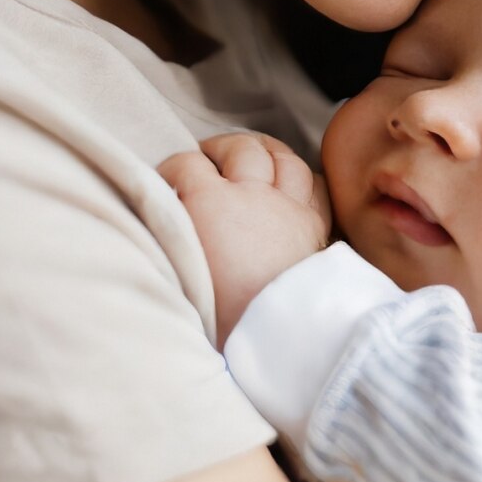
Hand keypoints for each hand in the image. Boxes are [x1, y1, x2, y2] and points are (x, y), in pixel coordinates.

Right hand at [158, 133, 331, 345]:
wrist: (277, 333)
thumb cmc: (220, 313)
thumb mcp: (179, 271)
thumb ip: (172, 236)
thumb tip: (166, 221)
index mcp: (210, 204)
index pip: (187, 164)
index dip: (174, 168)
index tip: (168, 182)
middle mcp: (252, 194)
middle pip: (239, 148)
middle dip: (220, 148)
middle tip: (209, 160)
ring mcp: (287, 206)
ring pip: (281, 157)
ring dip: (264, 151)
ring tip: (253, 156)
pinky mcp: (314, 224)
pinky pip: (314, 184)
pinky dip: (303, 177)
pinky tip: (293, 182)